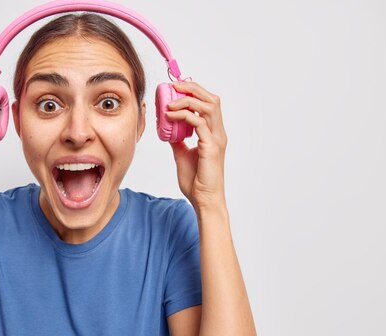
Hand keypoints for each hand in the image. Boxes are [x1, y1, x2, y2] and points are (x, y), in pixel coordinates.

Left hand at [165, 80, 228, 211]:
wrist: (204, 199)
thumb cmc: (196, 181)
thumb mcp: (182, 155)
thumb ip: (177, 140)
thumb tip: (168, 129)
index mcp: (213, 134)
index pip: (208, 104)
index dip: (194, 93)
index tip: (175, 89)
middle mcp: (218, 133)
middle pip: (211, 99)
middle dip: (192, 88)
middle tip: (174, 86)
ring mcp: (216, 139)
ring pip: (208, 106)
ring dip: (187, 100)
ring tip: (170, 102)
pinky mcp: (210, 146)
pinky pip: (198, 122)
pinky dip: (184, 115)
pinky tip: (170, 116)